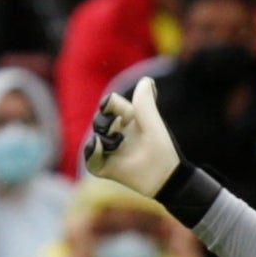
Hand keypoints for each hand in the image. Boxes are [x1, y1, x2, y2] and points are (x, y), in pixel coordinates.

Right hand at [85, 77, 182, 197]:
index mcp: (126, 120)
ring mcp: (108, 149)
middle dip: (105, 122)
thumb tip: (146, 80)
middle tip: (116, 129)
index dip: (110, 104)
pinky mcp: (104, 166)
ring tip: (118, 143)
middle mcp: (115, 133)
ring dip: (104, 138)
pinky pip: (90, 157)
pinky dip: (92, 151)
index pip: (110, 104)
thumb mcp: (153, 124)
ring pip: (95, 137)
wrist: (166, 176)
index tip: (114, 106)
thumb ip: (145, 103)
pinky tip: (97, 144)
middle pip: (99, 119)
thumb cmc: (162, 149)